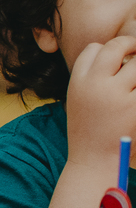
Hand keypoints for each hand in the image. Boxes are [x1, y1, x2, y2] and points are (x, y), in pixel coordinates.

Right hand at [65, 35, 135, 169]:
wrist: (92, 162)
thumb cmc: (88, 132)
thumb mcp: (79, 101)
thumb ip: (92, 79)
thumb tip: (121, 58)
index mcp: (77, 82)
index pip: (94, 49)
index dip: (107, 52)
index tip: (117, 61)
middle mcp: (94, 84)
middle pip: (116, 47)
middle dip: (132, 45)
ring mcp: (116, 95)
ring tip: (133, 86)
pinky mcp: (134, 107)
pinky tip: (134, 103)